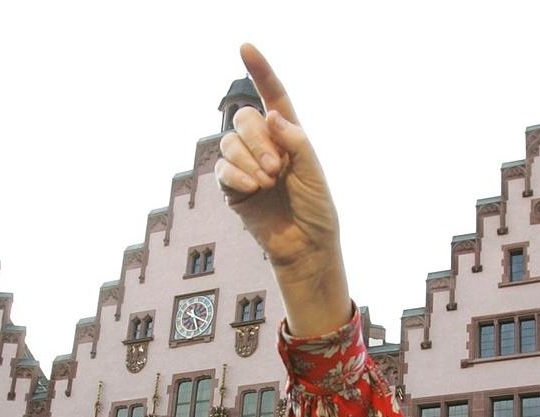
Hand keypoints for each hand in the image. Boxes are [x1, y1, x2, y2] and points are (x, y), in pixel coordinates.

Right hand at [216, 44, 349, 336]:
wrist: (305, 245)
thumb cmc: (316, 208)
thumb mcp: (313, 170)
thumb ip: (295, 140)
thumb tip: (270, 115)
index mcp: (288, 135)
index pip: (272, 96)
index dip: (260, 72)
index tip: (245, 47)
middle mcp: (264, 145)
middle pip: (243, 118)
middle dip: (257, 139)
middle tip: (277, 167)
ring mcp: (245, 165)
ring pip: (229, 142)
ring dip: (249, 158)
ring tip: (268, 181)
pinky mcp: (232, 187)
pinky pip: (223, 168)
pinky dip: (237, 175)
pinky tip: (253, 188)